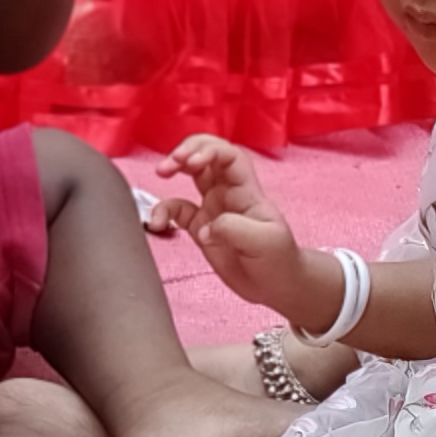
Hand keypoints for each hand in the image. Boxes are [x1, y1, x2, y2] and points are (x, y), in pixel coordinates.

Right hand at [148, 134, 318, 319]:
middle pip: (206, 156)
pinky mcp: (200, 228)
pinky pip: (177, 210)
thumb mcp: (265, 242)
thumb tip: (205, 228)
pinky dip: (163, 210)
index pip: (227, 156)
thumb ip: (235, 229)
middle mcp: (228, 193)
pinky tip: (157, 222)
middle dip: (186, 151)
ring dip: (174, 169)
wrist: (276, 286)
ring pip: (190, 176)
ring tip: (161, 174)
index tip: (190, 162)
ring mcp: (213, 208)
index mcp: (245, 190)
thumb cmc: (278, 259)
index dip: (208, 150)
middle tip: (169, 164)